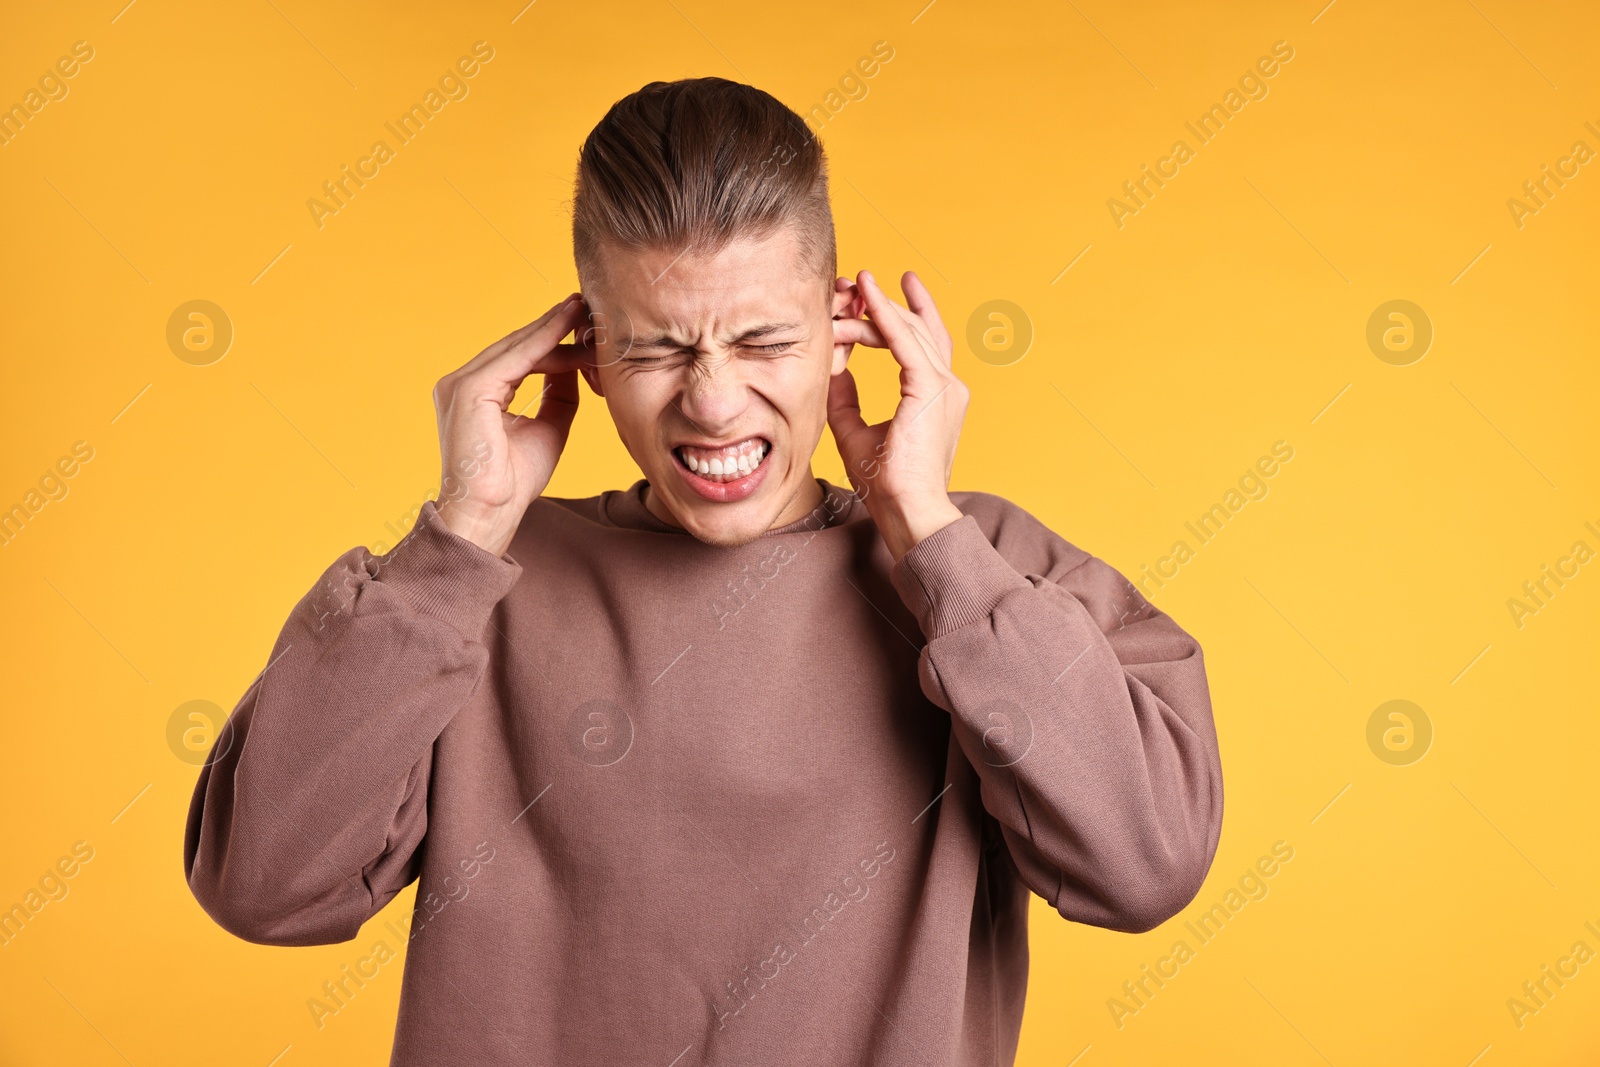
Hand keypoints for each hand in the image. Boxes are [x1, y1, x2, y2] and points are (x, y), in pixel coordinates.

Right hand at [432, 293, 593, 556]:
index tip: (583, 324)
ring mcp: (460, 383)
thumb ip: (558, 393)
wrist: (490, 512)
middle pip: (516, 346)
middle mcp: (460, 382)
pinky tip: (568, 328)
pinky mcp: (469, 389)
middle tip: (587, 305)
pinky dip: (544, 341)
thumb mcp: (548, 426)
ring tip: (584, 312)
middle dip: (554, 325)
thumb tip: (574, 364)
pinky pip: (515, 358)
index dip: (551, 338)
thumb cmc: (514, 481)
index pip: (517, 357)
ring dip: (554, 330)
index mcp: (475, 393)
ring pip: (517, 347)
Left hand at [827, 269, 967, 561]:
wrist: (908, 511)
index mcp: (936, 397)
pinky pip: (903, 341)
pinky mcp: (930, 389)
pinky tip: (865, 298)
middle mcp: (948, 387)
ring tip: (856, 283)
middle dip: (885, 304)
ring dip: (876, 309)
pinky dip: (883, 316)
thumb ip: (845, 399)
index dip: (895, 316)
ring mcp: (944, 386)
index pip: (920, 343)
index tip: (870, 295)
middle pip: (916, 329)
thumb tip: (834, 369)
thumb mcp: (855, 431)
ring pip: (908, 330)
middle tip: (858, 282)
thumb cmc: (887, 484)